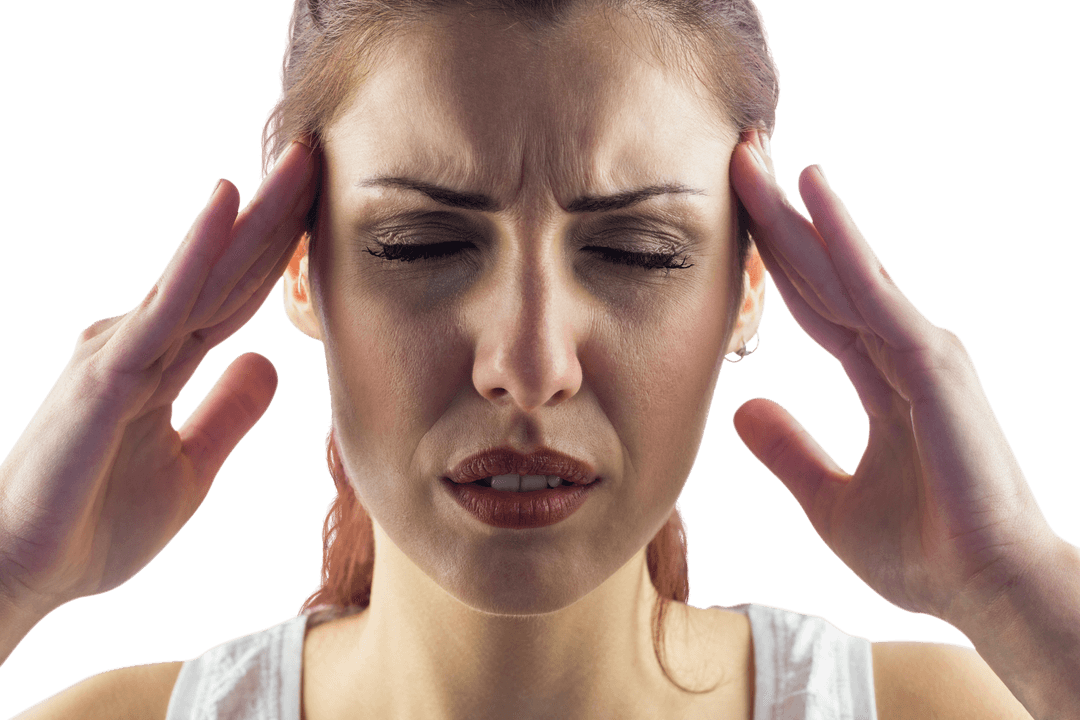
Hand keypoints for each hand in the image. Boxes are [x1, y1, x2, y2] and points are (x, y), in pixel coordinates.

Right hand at [0, 141, 318, 615]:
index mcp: (166, 362)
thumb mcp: (191, 467)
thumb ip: (228, 413)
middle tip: (321, 156)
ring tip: (298, 164)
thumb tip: (270, 364)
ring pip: (206, 272)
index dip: (281, 252)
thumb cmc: (95, 522)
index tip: (323, 207)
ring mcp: (125, 350)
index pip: (239, 294)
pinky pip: (165, 305)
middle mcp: (146, 341)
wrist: (27, 572)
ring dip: (255, 217)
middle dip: (278, 215)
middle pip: (229, 269)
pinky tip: (227, 206)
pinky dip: (197, 255)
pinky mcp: (108, 371)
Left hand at [728, 129, 1057, 624]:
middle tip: (736, 162)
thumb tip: (741, 412)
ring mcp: (919, 351)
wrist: (984, 590)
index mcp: (882, 377)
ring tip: (753, 161)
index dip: (776, 263)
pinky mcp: (930, 363)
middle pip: (822, 272)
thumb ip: (789, 453)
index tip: (737, 220)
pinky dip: (844, 242)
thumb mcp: (829, 501)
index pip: (815, 306)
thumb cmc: (923, 553)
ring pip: (842, 268)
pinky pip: (874, 292)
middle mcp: (901, 351)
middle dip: (777, 219)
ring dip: (796, 214)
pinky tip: (815, 198)